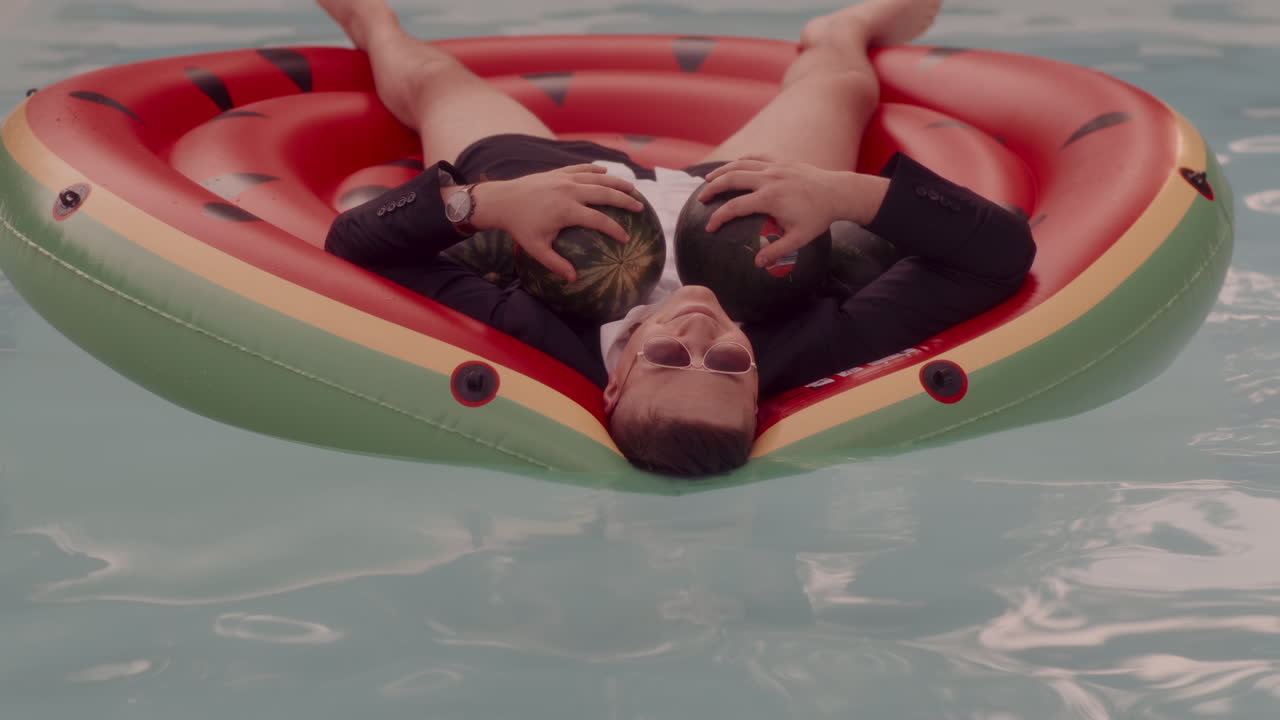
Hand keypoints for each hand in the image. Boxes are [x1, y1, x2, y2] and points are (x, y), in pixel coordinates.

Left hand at [472, 164, 643, 282]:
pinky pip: (581, 168)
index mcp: (567, 210)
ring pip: (597, 178)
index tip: (626, 238)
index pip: (599, 220)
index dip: (615, 229)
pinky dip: (594, 169)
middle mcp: (569, 191)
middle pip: (605, 193)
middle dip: (625, 200)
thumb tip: (573, 279)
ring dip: (616, 181)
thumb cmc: (519, 227)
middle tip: (640, 206)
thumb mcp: (536, 248)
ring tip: (632, 188)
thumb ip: (556, 263)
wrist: (502, 200)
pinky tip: (604, 171)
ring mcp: (564, 179)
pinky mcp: (558, 172)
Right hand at [699, 157, 884, 268]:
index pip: (736, 207)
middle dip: (712, 188)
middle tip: (700, 199)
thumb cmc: (818, 217)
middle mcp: (769, 178)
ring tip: (707, 181)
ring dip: (721, 172)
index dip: (719, 217)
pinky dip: (740, 161)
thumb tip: (757, 263)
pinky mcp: (780, 161)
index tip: (709, 228)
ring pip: (739, 164)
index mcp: (770, 198)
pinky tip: (732, 168)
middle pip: (731, 178)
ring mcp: (774, 166)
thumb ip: (777, 250)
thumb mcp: (799, 239)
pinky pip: (754, 157)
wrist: (837, 192)